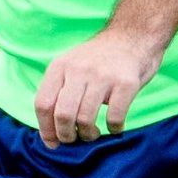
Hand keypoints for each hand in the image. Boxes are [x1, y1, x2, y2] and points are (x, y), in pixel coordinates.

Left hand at [36, 28, 168, 144]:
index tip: (53, 142)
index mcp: (60, 66)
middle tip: (74, 138)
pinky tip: (115, 127)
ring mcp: (103, 76)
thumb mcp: (72, 65)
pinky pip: (114, 117)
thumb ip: (59, 90)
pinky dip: (113, 129)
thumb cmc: (101, 59)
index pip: (43, 104)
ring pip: (85, 119)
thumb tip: (50, 132)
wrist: (134, 34)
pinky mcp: (126, 83)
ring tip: (93, 133)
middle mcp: (79, 69)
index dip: (46, 129)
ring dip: (88, 135)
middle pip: (62, 114)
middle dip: (66, 135)